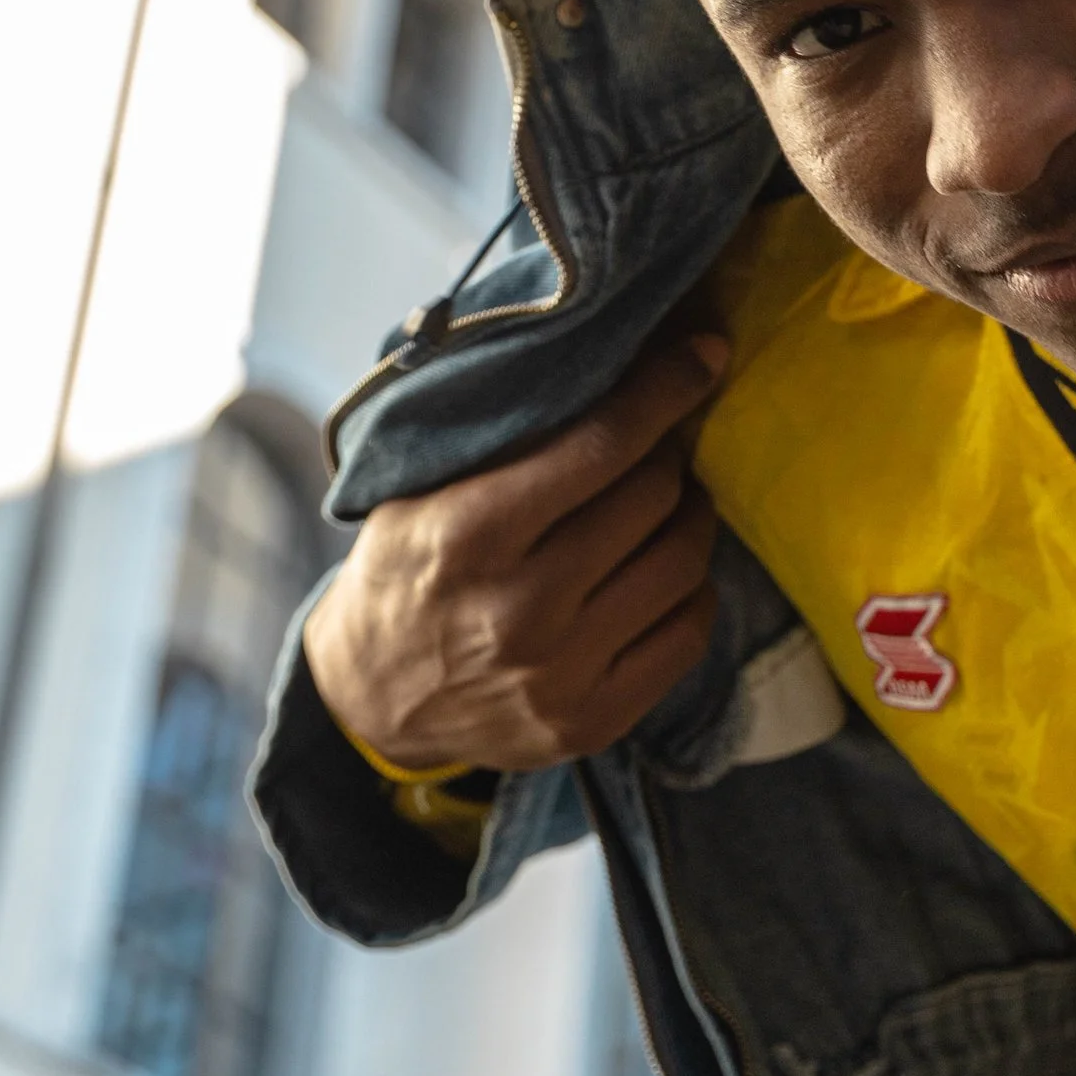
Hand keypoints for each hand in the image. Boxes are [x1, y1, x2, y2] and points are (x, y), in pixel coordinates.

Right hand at [304, 333, 727, 775]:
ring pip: (682, 563)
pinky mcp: (591, 721)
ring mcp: (559, 674)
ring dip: (690, 517)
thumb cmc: (405, 572)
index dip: (667, 389)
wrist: (370, 701)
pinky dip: (693, 588)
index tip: (705, 354)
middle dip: (668, 457)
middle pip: (652, 497)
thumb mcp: (418, 494)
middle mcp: (519, 609)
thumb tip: (608, 358)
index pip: (601, 444)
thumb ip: (501, 438)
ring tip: (671, 503)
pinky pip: (687, 634)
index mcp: (469, 535)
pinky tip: (668, 568)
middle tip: (660, 447)